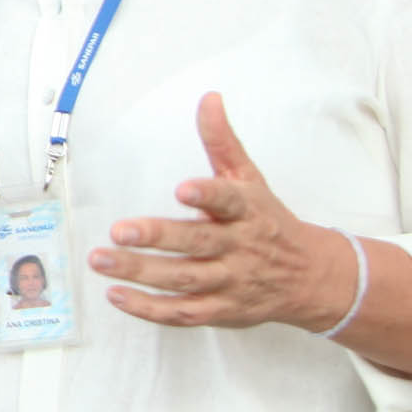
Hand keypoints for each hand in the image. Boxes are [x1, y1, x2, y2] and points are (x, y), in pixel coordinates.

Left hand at [94, 93, 355, 330]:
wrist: (310, 278)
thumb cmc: (269, 222)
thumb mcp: (250, 179)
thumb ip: (222, 142)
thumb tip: (209, 98)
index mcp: (248, 211)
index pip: (230, 200)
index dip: (208, 194)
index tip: (183, 189)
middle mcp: (240, 248)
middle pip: (198, 242)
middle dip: (158, 237)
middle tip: (119, 230)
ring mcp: (231, 282)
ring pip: (184, 279)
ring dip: (141, 272)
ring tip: (101, 259)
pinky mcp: (221, 310)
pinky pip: (183, 312)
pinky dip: (150, 308)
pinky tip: (117, 295)